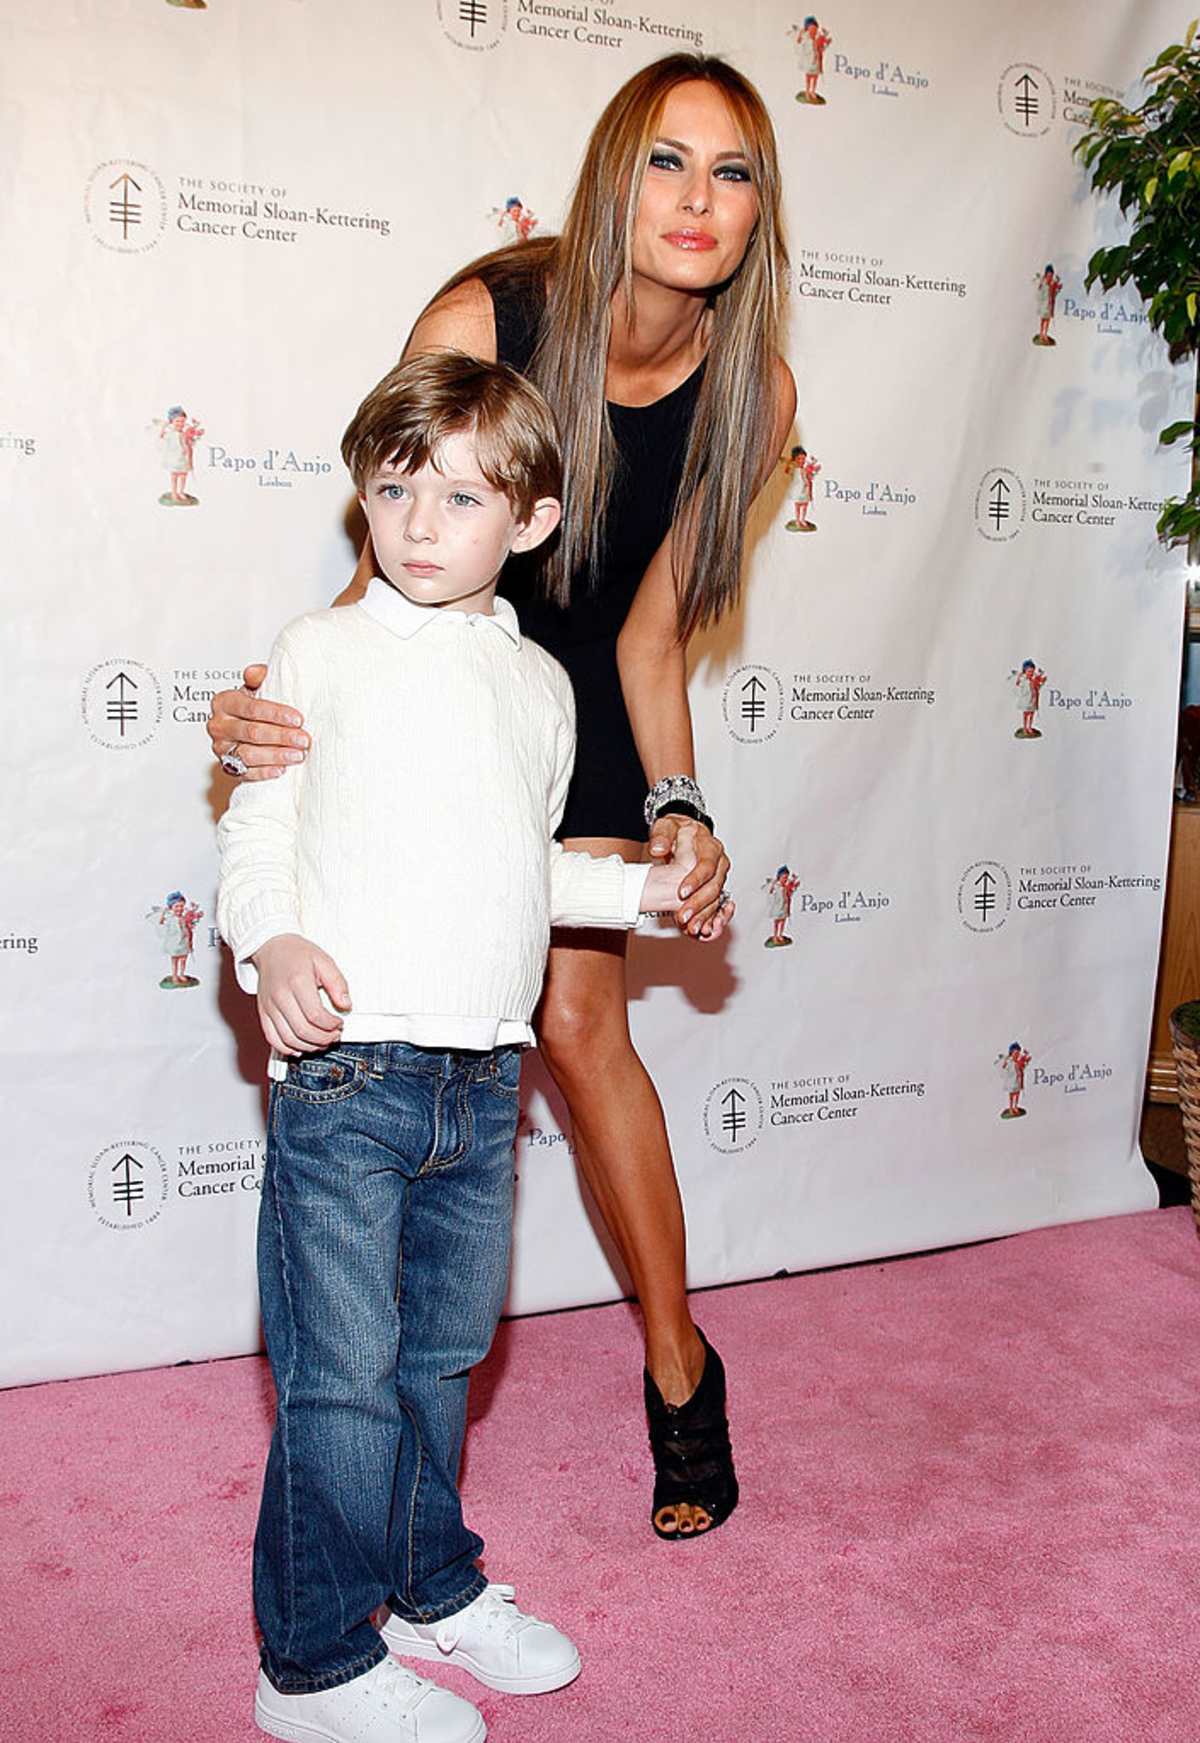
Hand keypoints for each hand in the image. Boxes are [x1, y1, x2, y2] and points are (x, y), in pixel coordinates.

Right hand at [209, 664, 309, 781]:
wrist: (245, 729)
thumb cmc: (252, 707)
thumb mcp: (256, 688)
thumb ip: (259, 677)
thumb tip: (255, 672)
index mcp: (224, 702)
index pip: (251, 708)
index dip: (276, 714)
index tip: (298, 719)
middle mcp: (219, 725)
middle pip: (252, 732)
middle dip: (281, 736)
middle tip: (303, 739)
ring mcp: (221, 748)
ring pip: (249, 754)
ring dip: (276, 755)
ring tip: (297, 755)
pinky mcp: (227, 767)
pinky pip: (246, 773)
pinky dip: (265, 772)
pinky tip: (281, 769)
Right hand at [252, 934, 351, 1054]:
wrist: (271, 948)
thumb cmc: (297, 954)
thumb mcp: (324, 961)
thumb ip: (337, 983)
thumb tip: (346, 1004)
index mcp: (297, 982)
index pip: (315, 1015)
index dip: (331, 1025)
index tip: (340, 1023)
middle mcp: (280, 996)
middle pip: (302, 1030)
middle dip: (323, 1038)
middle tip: (334, 1035)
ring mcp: (269, 1006)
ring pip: (288, 1039)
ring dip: (309, 1046)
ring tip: (322, 1041)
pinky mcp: (263, 1013)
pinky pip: (272, 1038)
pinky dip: (287, 1048)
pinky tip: (300, 1047)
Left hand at [647, 815, 732, 941]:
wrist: (682, 835)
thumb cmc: (676, 831)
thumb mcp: (666, 826)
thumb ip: (661, 836)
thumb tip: (657, 848)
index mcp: (710, 847)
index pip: (707, 865)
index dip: (696, 880)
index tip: (681, 892)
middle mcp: (719, 863)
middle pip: (714, 887)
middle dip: (699, 904)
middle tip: (684, 916)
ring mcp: (718, 878)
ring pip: (716, 900)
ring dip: (704, 916)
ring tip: (691, 928)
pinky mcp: (713, 889)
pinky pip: (715, 907)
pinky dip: (709, 920)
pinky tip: (700, 930)